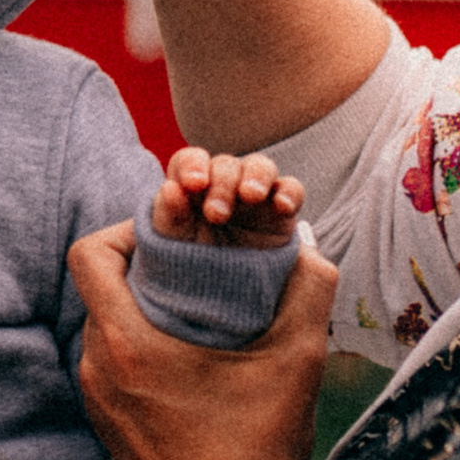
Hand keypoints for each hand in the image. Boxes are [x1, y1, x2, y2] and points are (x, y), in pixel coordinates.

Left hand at [70, 215, 335, 459]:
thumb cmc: (253, 454)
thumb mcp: (296, 362)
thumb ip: (308, 292)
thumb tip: (310, 249)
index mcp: (127, 341)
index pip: (91, 253)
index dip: (128, 228)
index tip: (174, 234)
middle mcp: (98, 365)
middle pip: (101, 286)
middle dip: (146, 267)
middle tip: (198, 267)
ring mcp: (98, 398)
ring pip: (107, 325)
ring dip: (146, 308)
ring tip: (200, 312)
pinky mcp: (106, 423)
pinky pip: (112, 363)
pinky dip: (142, 347)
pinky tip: (190, 360)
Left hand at [154, 148, 303, 249]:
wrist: (219, 298)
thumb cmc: (188, 264)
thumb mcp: (171, 243)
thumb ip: (168, 214)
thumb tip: (170, 188)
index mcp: (191, 187)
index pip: (190, 160)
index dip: (192, 165)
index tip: (193, 184)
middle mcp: (223, 185)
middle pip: (226, 164)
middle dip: (222, 184)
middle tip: (216, 215)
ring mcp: (254, 195)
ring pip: (261, 166)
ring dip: (256, 176)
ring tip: (250, 196)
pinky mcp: (280, 212)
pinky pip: (291, 190)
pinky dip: (289, 192)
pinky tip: (282, 205)